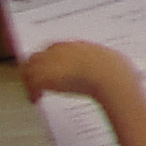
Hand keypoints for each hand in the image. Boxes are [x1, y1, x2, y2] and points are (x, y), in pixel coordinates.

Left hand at [19, 40, 138, 105]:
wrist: (111, 77)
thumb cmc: (116, 70)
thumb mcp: (109, 59)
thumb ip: (100, 60)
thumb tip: (107, 64)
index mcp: (75, 45)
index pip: (53, 48)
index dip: (48, 59)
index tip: (49, 69)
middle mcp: (61, 50)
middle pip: (37, 57)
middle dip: (34, 69)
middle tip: (35, 82)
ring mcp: (53, 62)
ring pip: (29, 69)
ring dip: (30, 81)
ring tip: (34, 92)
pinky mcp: (47, 77)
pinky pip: (32, 84)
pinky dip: (32, 92)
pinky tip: (36, 99)